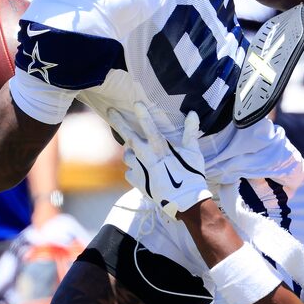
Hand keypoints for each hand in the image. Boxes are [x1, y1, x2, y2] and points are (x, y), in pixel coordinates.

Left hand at [111, 105, 213, 219]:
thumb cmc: (191, 174)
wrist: (184, 200)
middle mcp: (146, 156)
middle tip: (110, 112)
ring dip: (130, 150)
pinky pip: (129, 171)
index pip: (149, 126)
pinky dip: (133, 168)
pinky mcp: (136, 181)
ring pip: (127, 155)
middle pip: (128, 136)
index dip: (143, 114)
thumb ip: (190, 132)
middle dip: (119, 122)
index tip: (136, 103)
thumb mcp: (193, 152)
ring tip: (136, 151)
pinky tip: (142, 170)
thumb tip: (193, 113)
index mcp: (160, 147)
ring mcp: (139, 169)